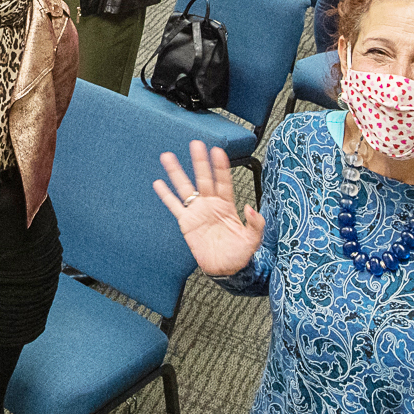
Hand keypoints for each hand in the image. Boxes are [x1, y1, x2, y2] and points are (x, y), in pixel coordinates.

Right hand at [153, 141, 264, 275]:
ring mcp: (198, 212)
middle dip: (200, 161)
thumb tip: (250, 208)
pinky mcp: (186, 223)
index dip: (220, 167)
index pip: (223, 181)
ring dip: (177, 172)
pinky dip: (166, 195)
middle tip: (195, 144)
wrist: (225, 269)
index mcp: (227, 206)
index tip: (217, 151)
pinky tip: (159, 183)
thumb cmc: (240, 254)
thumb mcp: (253, 240)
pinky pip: (174, 206)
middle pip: (203, 178)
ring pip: (185, 187)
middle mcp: (211, 204)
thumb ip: (255, 224)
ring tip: (168, 157)